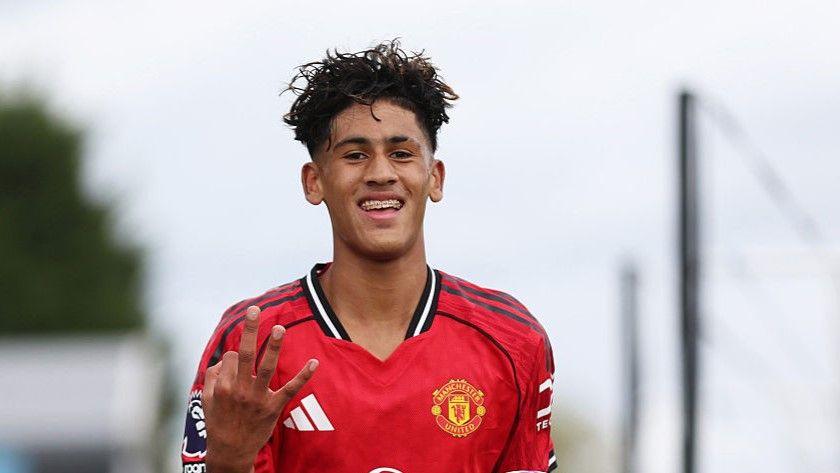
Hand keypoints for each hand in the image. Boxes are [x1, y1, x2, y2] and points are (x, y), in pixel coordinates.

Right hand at [202, 305, 317, 472]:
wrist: (231, 451)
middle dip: (249, 331)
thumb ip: (214, 376)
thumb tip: (226, 358)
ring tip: (280, 328)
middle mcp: (241, 390)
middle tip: (254, 310)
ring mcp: (258, 398)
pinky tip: (314, 362)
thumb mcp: (207, 399)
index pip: (232, 358)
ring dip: (273, 347)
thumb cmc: (218, 421)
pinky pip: (290, 389)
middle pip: (245, 355)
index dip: (235, 355)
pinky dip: (303, 376)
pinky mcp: (274, 407)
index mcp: (224, 386)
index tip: (237, 361)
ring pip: (267, 368)